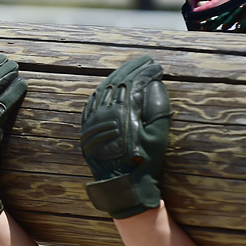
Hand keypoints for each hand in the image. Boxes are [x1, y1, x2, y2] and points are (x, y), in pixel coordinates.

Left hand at [80, 55, 172, 218]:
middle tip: (146, 61)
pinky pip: (92, 101)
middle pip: (118, 82)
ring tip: (130, 68)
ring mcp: (93, 119)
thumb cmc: (144, 161)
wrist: (122, 184)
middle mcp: (105, 112)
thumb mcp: (158, 136)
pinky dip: (102, 89)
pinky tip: (109, 84)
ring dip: (117, 75)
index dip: (146, 73)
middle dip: (133, 69)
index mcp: (124, 113)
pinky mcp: (87, 127)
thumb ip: (158, 107)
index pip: (135, 83)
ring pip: (103, 89)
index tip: (157, 67)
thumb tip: (155, 83)